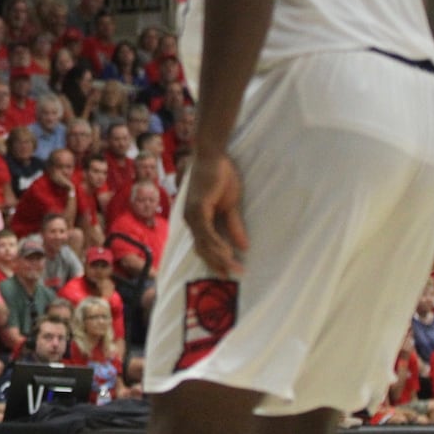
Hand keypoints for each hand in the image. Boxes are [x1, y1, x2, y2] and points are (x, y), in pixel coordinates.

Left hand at [184, 153, 247, 277]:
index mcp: (196, 219)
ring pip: (204, 244)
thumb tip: (243, 246)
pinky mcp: (198, 208)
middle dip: (217, 264)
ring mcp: (192, 214)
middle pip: (202, 249)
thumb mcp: (230, 205)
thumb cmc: (220, 176)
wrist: (213, 156)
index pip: (203, 246)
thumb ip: (234, 225)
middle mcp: (190, 219)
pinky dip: (216, 244)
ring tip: (234, 268)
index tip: (227, 273)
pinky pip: (207, 232)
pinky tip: (227, 252)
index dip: (215, 260)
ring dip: (220, 257)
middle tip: (230, 277)